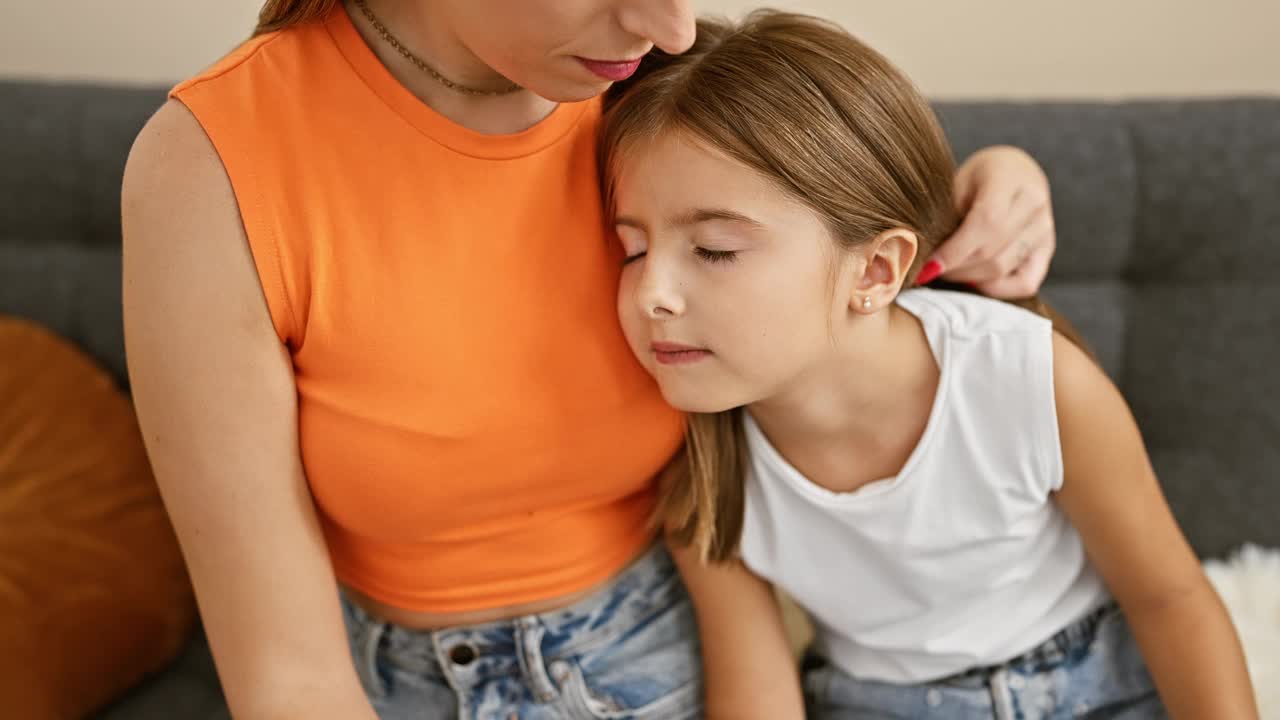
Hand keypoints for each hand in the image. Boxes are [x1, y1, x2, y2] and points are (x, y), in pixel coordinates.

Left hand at [919, 145, 1055, 298]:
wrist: (1012, 171)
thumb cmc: (976, 177)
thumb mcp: (956, 182)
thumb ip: (947, 215)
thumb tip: (924, 258)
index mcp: (1011, 178)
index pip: (986, 223)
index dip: (953, 251)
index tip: (926, 267)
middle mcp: (1035, 204)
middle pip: (993, 252)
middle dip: (956, 268)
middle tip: (931, 269)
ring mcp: (1045, 229)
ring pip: (1003, 269)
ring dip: (968, 278)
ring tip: (947, 271)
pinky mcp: (1047, 250)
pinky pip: (1024, 284)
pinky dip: (995, 289)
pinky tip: (974, 279)